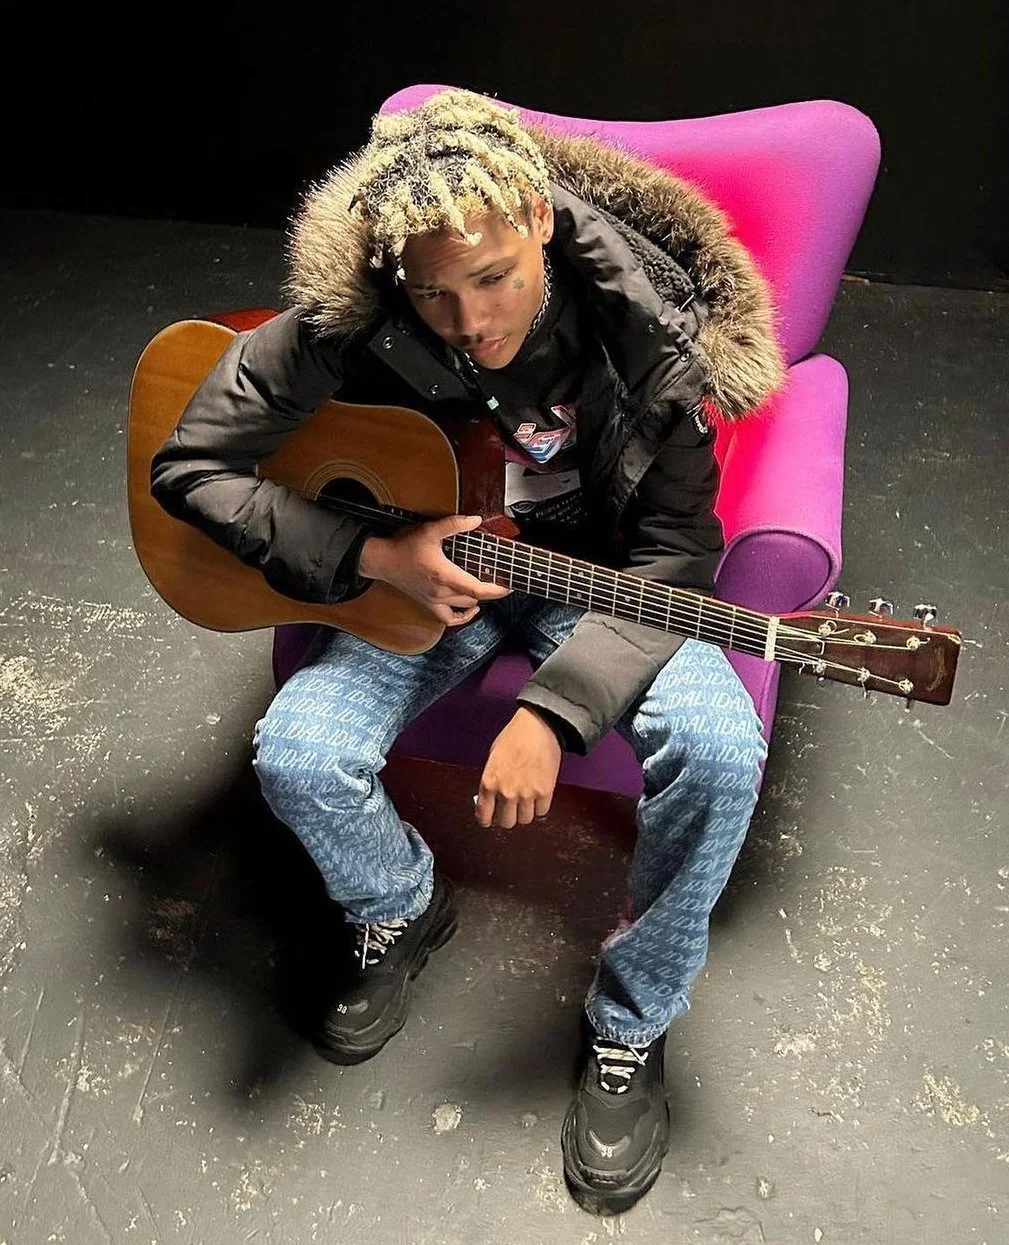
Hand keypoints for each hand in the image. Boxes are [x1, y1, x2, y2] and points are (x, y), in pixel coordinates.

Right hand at [358, 514, 508, 625]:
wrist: (382, 560)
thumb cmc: (404, 546)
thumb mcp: (430, 530)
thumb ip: (454, 524)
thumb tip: (476, 520)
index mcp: (444, 575)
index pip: (476, 589)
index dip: (496, 590)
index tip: (509, 586)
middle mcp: (441, 592)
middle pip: (473, 598)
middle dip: (489, 591)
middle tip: (499, 580)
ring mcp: (433, 601)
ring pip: (463, 607)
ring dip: (476, 599)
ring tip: (485, 589)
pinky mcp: (427, 604)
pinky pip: (447, 619)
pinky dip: (461, 617)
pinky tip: (469, 609)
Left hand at [475, 706, 561, 828]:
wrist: (538, 726)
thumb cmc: (514, 737)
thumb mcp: (493, 758)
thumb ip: (491, 781)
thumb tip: (491, 798)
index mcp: (489, 782)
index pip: (483, 815)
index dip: (486, 820)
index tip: (489, 819)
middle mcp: (506, 791)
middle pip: (506, 822)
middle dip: (507, 816)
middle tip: (510, 808)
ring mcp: (526, 793)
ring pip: (525, 820)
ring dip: (525, 812)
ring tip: (526, 800)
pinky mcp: (545, 792)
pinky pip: (541, 812)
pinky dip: (540, 807)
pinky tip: (538, 795)